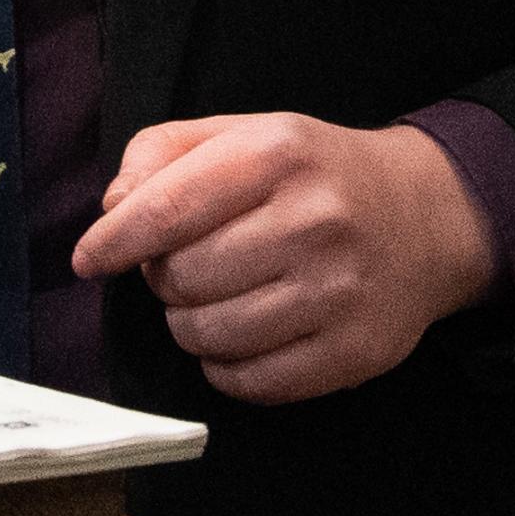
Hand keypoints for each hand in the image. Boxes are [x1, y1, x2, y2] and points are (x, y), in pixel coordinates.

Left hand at [69, 111, 497, 401]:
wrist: (424, 216)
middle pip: (183, 277)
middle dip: (164, 277)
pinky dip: (225, 366)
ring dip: (190, 323)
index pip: (168, 207)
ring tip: (213, 297)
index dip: (116, 240)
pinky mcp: (353, 353)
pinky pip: (250, 383)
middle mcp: (312, 221)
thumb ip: (166, 152)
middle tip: (185, 263)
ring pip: (209, 335)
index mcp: (277, 155)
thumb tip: (113, 209)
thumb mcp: (245, 132)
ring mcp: (337, 293)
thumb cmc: (314, 173)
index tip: (90, 258)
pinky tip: (240, 334)